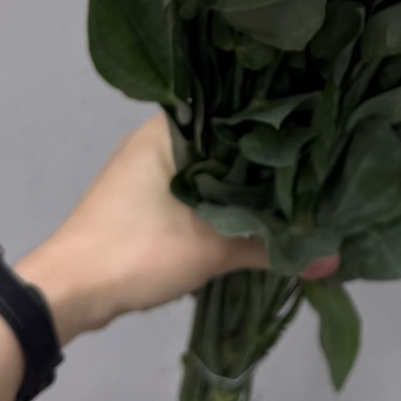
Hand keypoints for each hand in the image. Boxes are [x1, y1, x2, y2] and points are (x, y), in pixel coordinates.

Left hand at [15, 114, 336, 343]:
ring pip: (207, 166)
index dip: (273, 116)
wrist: (67, 294)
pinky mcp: (141, 199)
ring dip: (239, 179)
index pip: (232, 106)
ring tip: (291, 182)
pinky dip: (219, 197)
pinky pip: (193, 187)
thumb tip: (334, 258)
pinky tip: (252, 208)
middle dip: (261, 154)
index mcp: (167, 129)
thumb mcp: (211, 249)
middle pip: (222, 138)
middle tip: (313, 157)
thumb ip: (271, 247)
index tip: (313, 124)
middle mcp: (155, 138)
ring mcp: (145, 169)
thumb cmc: (136, 250)